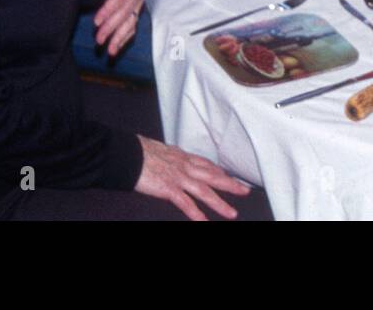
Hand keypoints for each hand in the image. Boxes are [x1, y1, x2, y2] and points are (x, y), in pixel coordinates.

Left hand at [87, 0, 146, 56]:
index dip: (108, 10)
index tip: (96, 22)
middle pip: (126, 11)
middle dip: (112, 27)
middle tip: (99, 39)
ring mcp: (139, 1)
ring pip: (131, 21)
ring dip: (120, 36)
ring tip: (110, 50)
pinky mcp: (136, 9)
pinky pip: (132, 26)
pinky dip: (125, 38)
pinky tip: (116, 48)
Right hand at [135, 135, 251, 220]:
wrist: (127, 153)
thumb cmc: (138, 151)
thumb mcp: (160, 150)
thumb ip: (169, 157)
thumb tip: (171, 157)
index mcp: (182, 156)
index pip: (206, 164)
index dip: (219, 172)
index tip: (229, 176)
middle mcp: (184, 166)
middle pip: (213, 176)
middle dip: (230, 184)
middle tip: (245, 191)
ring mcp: (178, 177)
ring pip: (205, 191)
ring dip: (220, 203)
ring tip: (232, 213)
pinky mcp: (168, 188)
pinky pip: (186, 203)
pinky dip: (196, 214)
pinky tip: (204, 222)